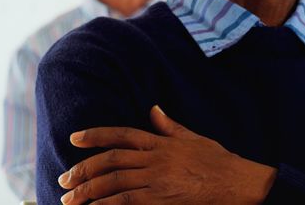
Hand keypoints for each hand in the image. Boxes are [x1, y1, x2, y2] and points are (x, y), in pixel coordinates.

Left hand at [58, 105, 276, 203]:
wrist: (240, 183)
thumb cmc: (219, 162)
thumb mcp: (193, 138)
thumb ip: (169, 126)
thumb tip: (153, 109)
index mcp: (161, 142)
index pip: (122, 134)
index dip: (96, 135)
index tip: (74, 138)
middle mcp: (156, 158)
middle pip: (111, 160)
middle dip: (83, 170)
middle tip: (64, 181)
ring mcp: (159, 180)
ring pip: (114, 182)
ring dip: (88, 191)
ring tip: (70, 200)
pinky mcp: (163, 200)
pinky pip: (128, 202)